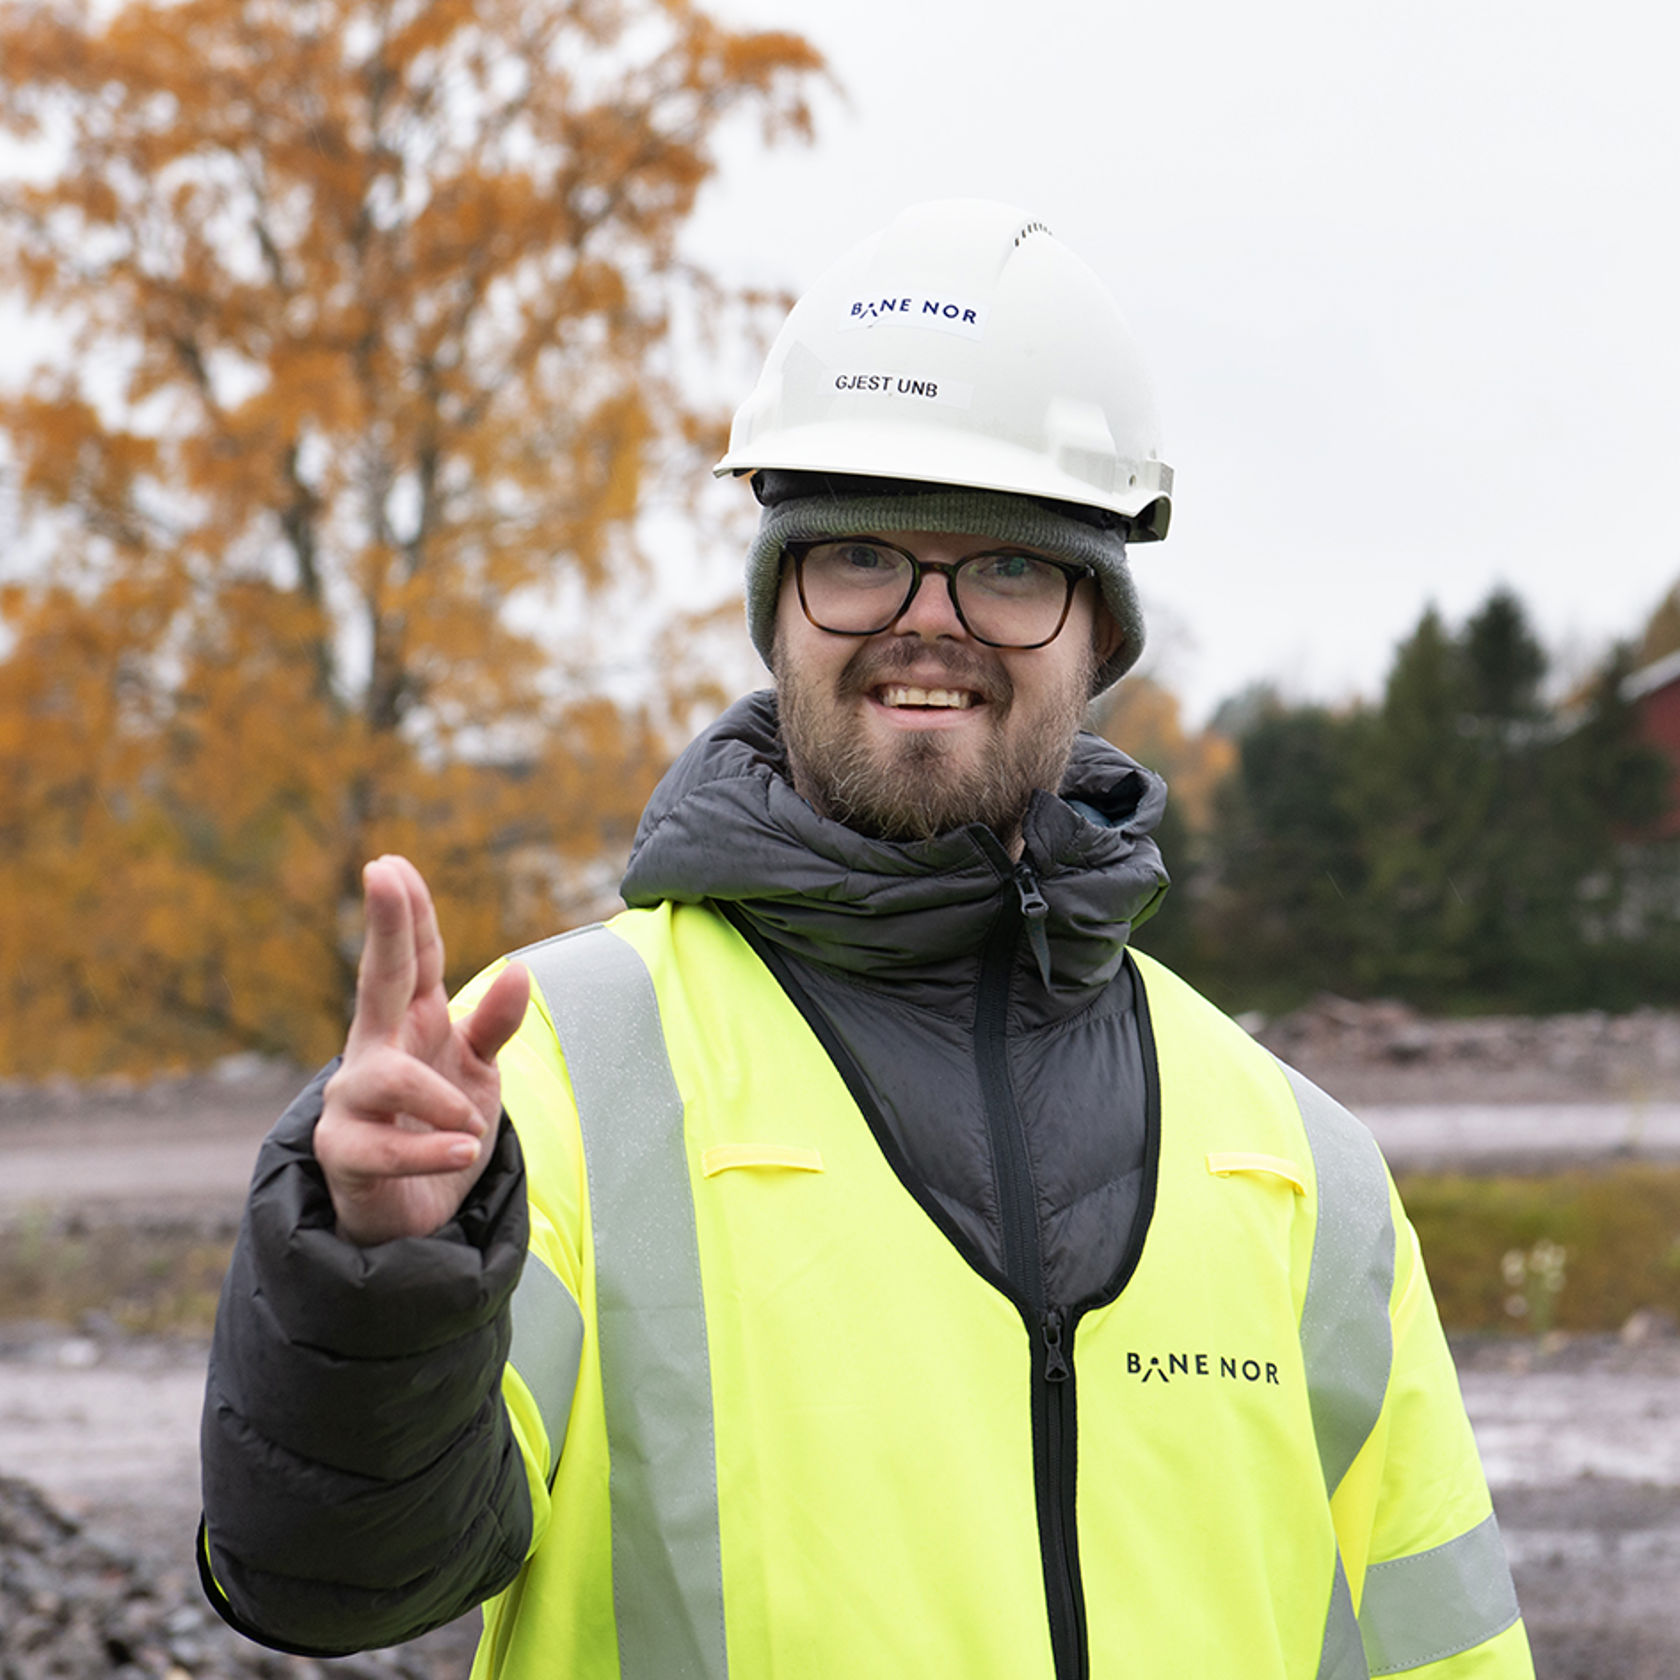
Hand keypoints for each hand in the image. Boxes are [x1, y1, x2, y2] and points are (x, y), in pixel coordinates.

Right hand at [314, 854, 529, 1245]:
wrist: (411, 1215)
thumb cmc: (439, 1126)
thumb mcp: (478, 1070)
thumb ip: (495, 1024)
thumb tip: (521, 970)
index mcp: (410, 1024)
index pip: (411, 960)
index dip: (406, 914)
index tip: (393, 864)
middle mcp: (373, 1052)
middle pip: (377, 981)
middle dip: (384, 929)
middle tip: (380, 874)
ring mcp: (351, 1101)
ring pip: (385, 1078)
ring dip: (436, 1098)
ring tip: (472, 1122)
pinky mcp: (344, 1154)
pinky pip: (382, 1149)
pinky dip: (428, 1149)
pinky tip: (462, 1149)